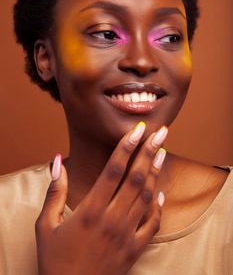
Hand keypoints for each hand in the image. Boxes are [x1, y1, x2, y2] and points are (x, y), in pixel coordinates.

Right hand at [35, 123, 167, 274]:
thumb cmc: (55, 260)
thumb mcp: (46, 225)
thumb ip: (55, 191)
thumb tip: (57, 160)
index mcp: (90, 210)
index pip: (113, 170)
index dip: (126, 147)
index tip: (138, 130)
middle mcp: (112, 219)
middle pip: (135, 178)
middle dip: (149, 152)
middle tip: (160, 132)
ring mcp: (126, 235)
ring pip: (146, 197)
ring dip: (155, 173)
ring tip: (162, 152)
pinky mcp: (134, 250)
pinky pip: (152, 225)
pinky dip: (158, 208)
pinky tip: (160, 194)